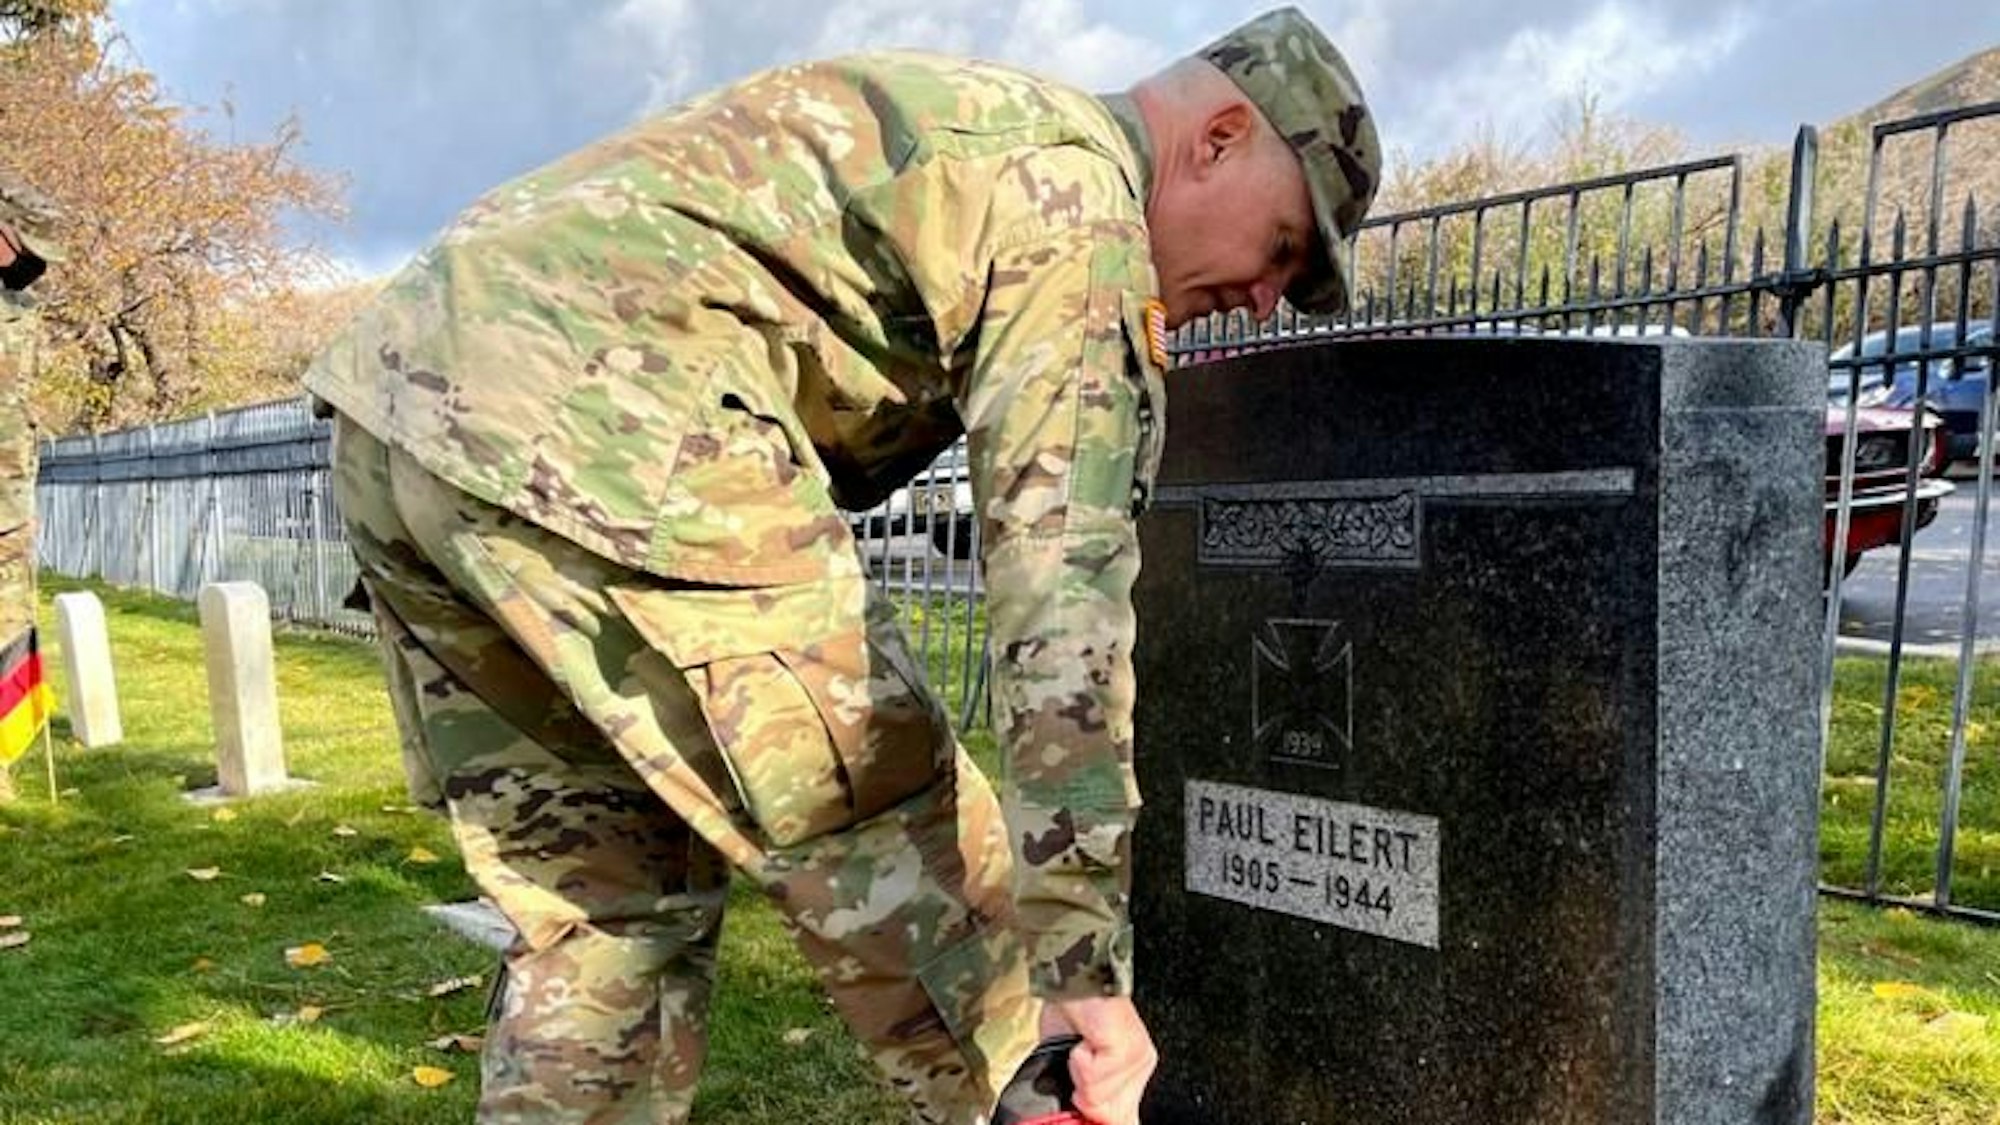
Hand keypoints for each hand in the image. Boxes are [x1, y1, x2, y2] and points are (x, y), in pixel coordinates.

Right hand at [1040, 996, 1156, 1124]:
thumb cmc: (1071, 1013)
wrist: (1070, 981)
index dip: (1099, 1117)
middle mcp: (1140, 1067)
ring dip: (1077, 1073)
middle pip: (1108, 1115)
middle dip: (1083, 1095)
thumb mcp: (1072, 1064)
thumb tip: (1088, 1118)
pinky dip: (1077, 1061)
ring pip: (1097, 1100)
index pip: (1123, 1118)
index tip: (1083, 1106)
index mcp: (1131, 1073)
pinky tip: (1085, 1038)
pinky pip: (1093, 1081)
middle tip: (1079, 1059)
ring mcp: (1137, 1059)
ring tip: (1081, 1044)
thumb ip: (1087, 1098)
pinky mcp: (1126, 1051)